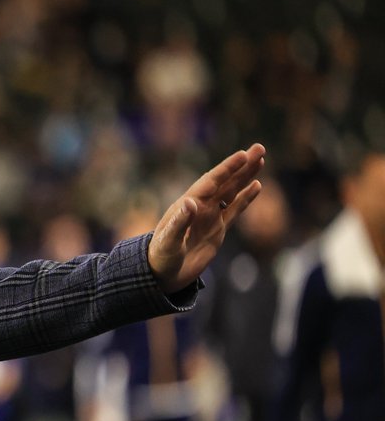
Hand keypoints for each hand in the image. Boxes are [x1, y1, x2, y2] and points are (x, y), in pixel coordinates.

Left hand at [149, 143, 265, 292]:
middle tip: (259, 147)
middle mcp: (201, 206)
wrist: (162, 273)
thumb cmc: (160, 256)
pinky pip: (235, 209)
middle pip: (225, 181)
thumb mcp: (169, 241)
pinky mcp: (218, 229)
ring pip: (232, 191)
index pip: (211, 182)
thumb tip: (191, 202)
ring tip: (260, 159)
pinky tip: (256, 185)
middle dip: (241, 165)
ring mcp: (210, 216)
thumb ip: (180, 222)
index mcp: (187, 204)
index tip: (242, 155)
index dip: (227, 168)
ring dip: (245, 176)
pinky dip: (246, 198)